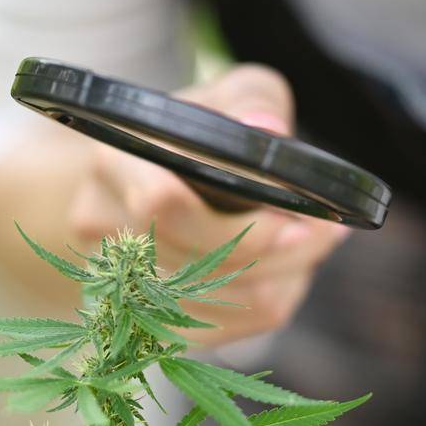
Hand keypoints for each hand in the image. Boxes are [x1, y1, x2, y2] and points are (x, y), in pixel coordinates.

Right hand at [66, 64, 349, 343]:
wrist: (142, 182)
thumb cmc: (199, 133)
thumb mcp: (228, 94)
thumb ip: (251, 102)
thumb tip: (267, 130)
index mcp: (115, 161)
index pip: (160, 204)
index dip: (238, 224)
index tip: (297, 219)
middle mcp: (101, 225)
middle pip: (198, 266)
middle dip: (277, 255)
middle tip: (325, 232)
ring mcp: (118, 280)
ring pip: (218, 304)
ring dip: (280, 277)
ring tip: (310, 242)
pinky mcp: (146, 320)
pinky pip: (223, 331)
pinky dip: (265, 301)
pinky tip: (283, 270)